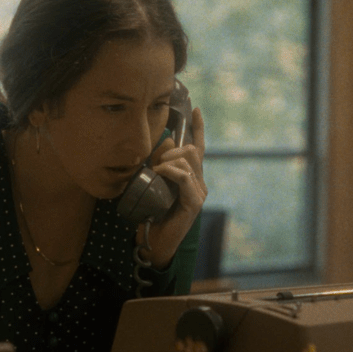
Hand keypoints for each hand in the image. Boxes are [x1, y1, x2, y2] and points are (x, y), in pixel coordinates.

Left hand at [139, 107, 206, 268]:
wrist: (155, 242)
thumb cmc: (152, 214)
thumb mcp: (153, 182)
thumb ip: (159, 164)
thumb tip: (162, 144)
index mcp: (192, 177)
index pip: (199, 148)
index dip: (198, 128)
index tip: (196, 110)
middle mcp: (200, 182)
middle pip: (192, 150)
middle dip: (172, 150)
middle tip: (155, 164)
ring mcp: (199, 192)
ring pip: (189, 160)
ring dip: (168, 161)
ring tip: (155, 173)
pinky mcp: (194, 202)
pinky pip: (185, 177)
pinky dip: (171, 172)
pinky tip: (161, 175)